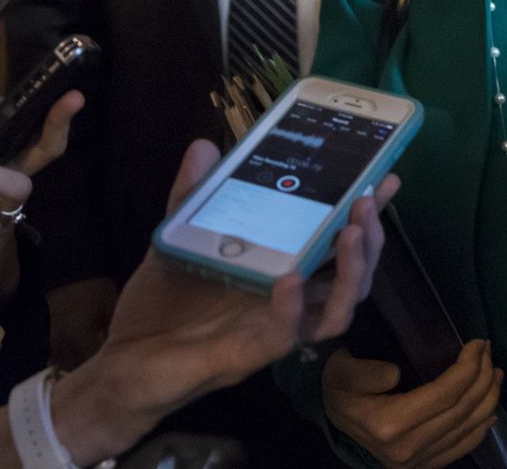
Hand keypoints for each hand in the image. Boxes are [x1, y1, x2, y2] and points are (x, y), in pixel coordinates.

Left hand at [46, 140, 396, 463]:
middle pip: (353, 278)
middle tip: (368, 199)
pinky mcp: (247, 355)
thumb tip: (205, 145)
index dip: (366, 216)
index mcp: (283, 274)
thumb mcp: (180, 240)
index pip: (337, 246)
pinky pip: (285, 337)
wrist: (121, 361)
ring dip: (351, 272)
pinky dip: (293, 310)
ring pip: (337, 311)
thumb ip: (195, 195)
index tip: (385, 176)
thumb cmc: (161, 306)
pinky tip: (291, 280)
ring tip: (350, 233)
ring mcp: (273, 332)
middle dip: (369, 238)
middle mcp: (290, 305)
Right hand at [322, 339, 502, 468]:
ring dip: (489, 398)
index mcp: (390, 424)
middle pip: (462, 410)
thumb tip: (395, 374)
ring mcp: (419, 462)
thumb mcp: (341, 372)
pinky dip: (483, 427)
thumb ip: (363, 372)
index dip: (468, 368)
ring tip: (495, 373)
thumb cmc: (341, 388)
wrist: (335, 419)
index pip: (445, 394)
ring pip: (469, 429)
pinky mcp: (425, 467)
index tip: (477, 344)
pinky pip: (463, 447)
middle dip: (482, 377)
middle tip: (488, 351)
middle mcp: (408, 449)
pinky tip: (491, 409)